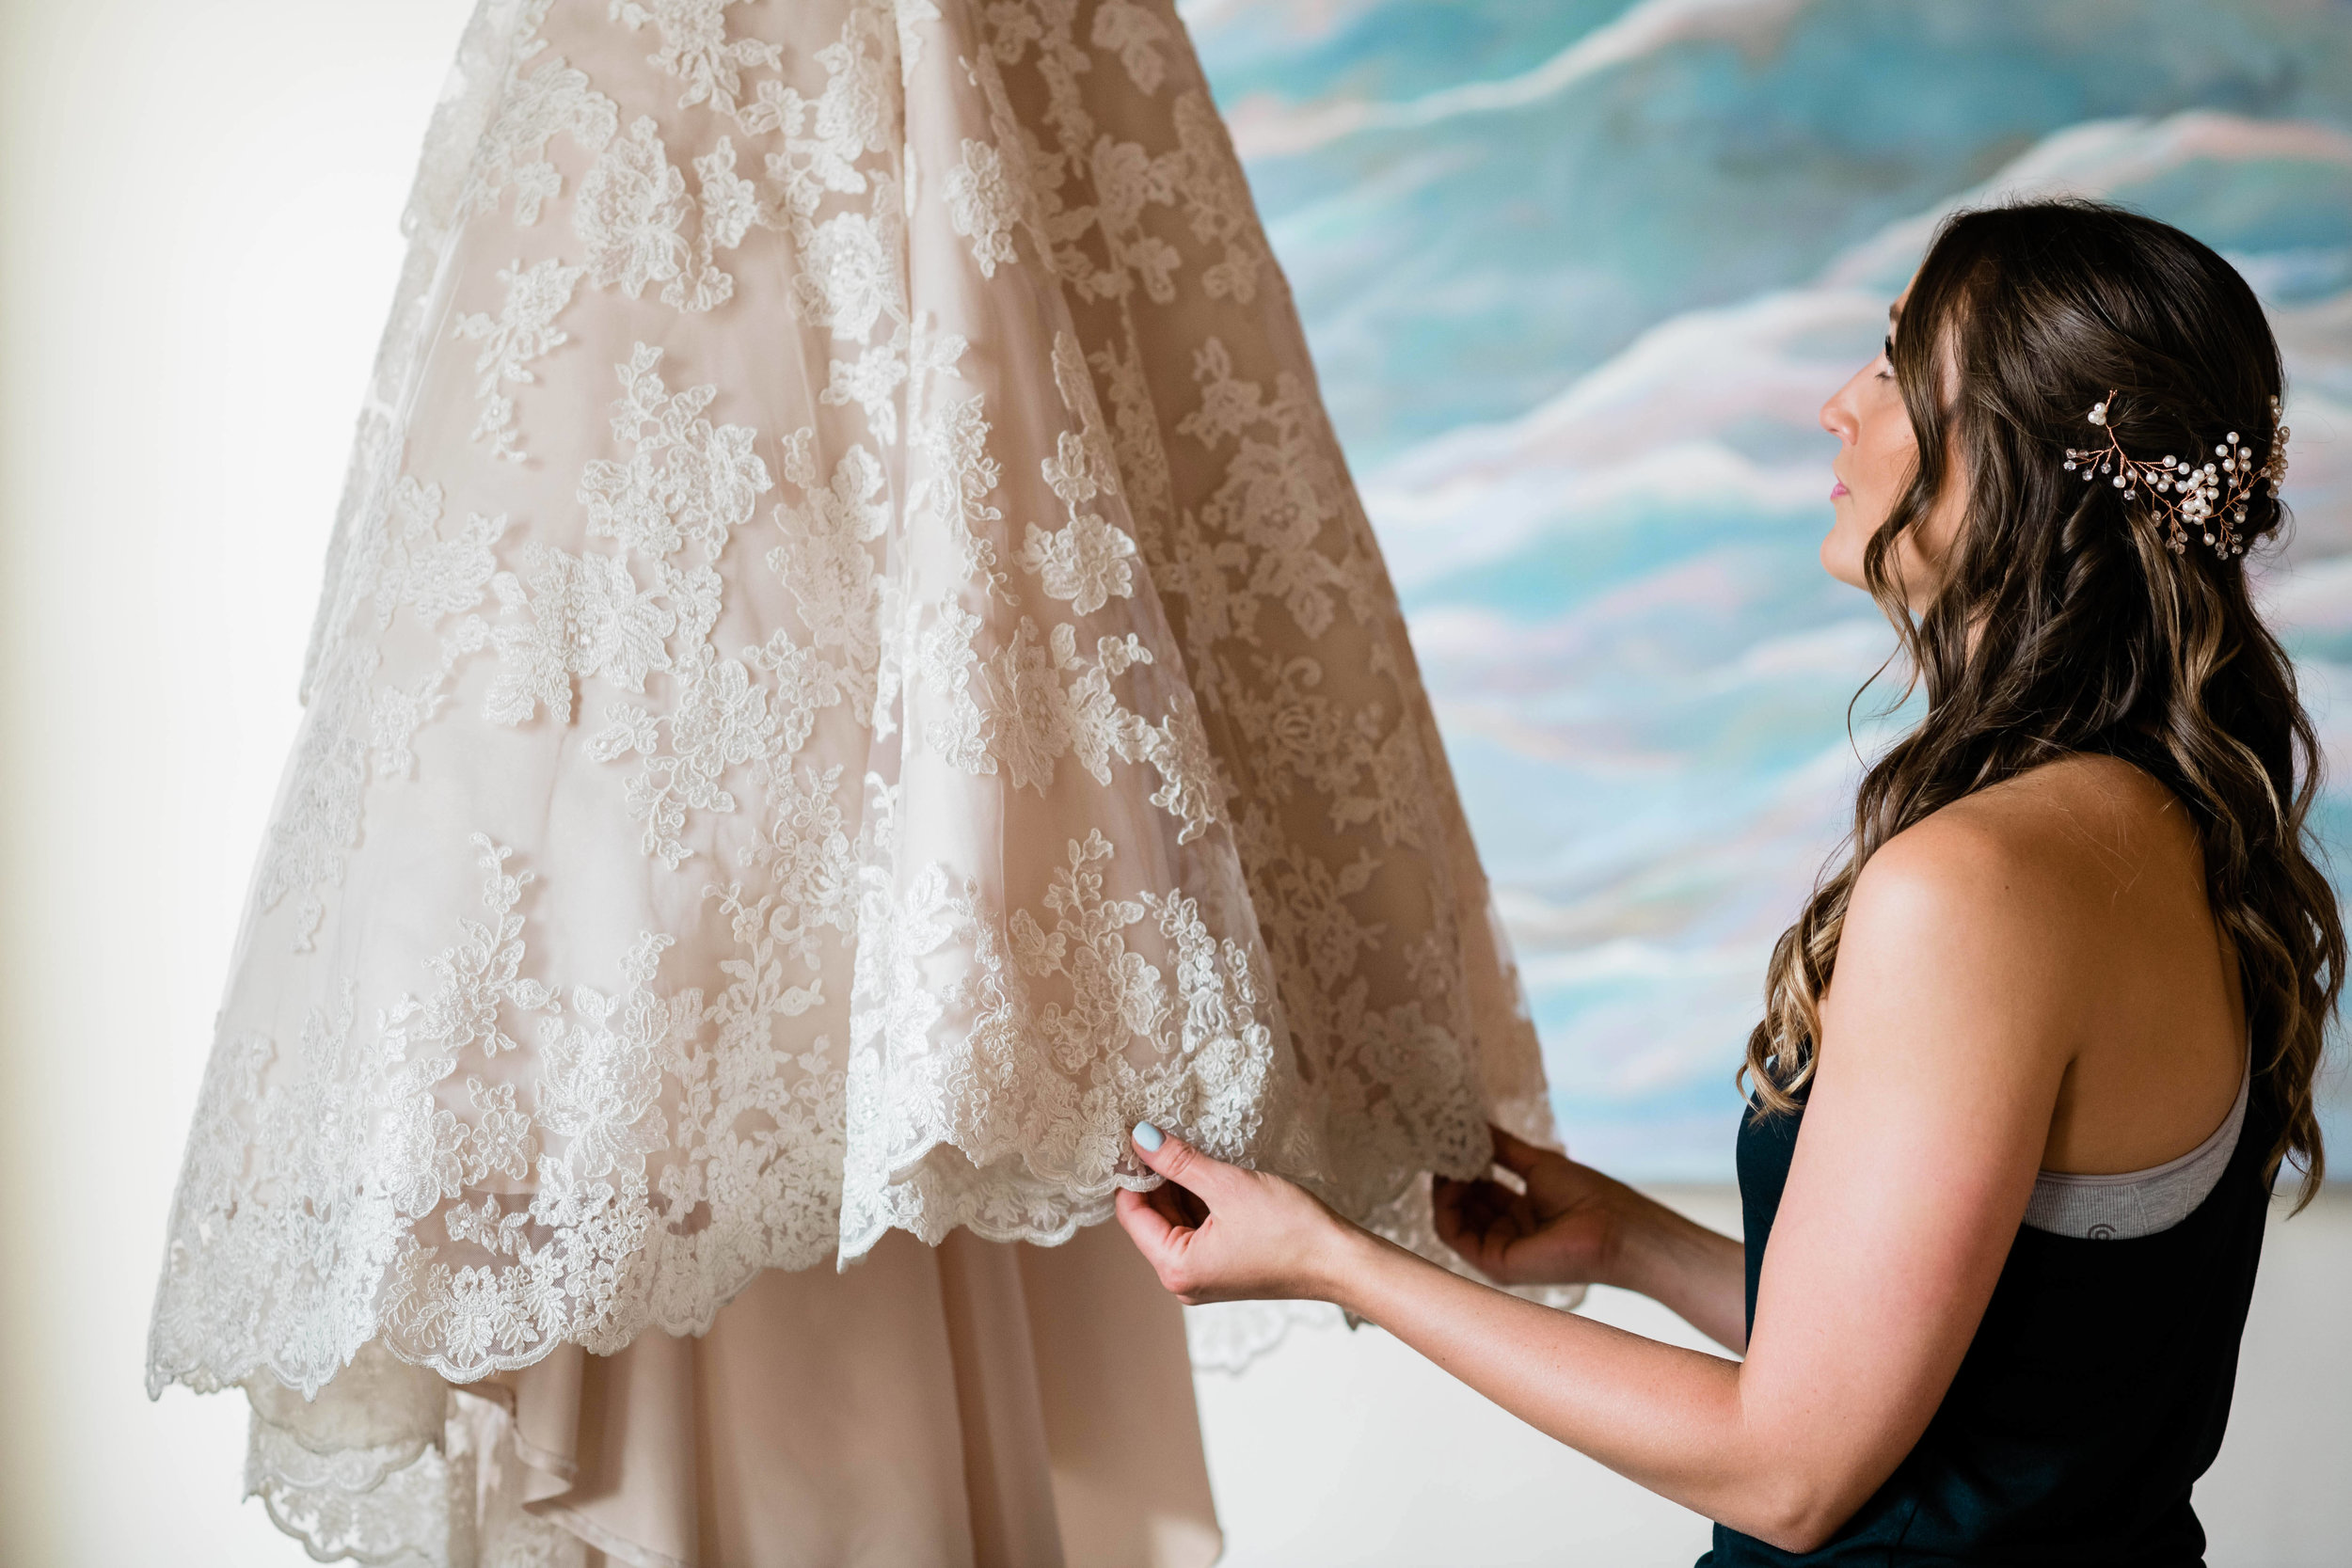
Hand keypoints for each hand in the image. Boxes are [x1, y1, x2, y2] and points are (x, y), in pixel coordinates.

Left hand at [1114, 1124, 1356, 1304]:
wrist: (1340, 1261)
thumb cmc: (1289, 1230)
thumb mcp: (1228, 1186)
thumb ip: (1179, 1162)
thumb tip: (1140, 1138)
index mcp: (1176, 1268)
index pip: (1132, 1214)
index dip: (1134, 1174)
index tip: (1140, 1137)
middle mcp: (1184, 1280)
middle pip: (1153, 1219)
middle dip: (1159, 1180)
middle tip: (1168, 1136)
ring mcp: (1205, 1276)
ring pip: (1177, 1222)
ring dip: (1182, 1188)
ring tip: (1195, 1152)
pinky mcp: (1226, 1268)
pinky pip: (1199, 1230)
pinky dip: (1202, 1202)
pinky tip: (1215, 1175)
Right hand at [1433, 1124, 1633, 1287]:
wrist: (1617, 1228)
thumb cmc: (1589, 1195)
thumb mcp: (1538, 1164)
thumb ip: (1502, 1149)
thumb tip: (1474, 1125)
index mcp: (1521, 1214)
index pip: (1477, 1191)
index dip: (1463, 1166)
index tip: (1453, 1141)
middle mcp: (1506, 1235)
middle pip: (1462, 1206)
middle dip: (1449, 1176)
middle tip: (1442, 1147)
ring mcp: (1498, 1251)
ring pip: (1452, 1220)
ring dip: (1444, 1188)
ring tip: (1447, 1160)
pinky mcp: (1494, 1264)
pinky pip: (1453, 1234)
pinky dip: (1446, 1206)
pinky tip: (1452, 1179)